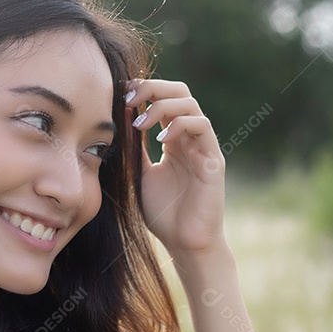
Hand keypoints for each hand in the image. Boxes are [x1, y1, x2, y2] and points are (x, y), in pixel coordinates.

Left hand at [125, 79, 227, 259]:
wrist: (185, 244)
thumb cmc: (164, 214)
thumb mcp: (140, 176)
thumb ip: (133, 150)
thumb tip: (119, 120)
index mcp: (174, 140)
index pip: (164, 99)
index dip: (143, 90)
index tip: (120, 95)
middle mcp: (190, 138)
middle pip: (179, 92)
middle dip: (153, 88)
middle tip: (129, 98)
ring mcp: (203, 147)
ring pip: (190, 104)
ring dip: (162, 105)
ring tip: (140, 123)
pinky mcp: (213, 160)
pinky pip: (201, 127)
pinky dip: (180, 124)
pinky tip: (160, 140)